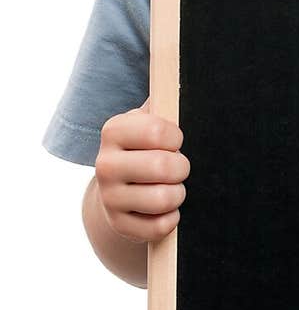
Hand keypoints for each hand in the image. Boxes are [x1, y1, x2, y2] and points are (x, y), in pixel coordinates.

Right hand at [94, 97, 189, 243]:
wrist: (120, 189)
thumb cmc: (146, 148)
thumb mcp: (149, 121)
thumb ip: (164, 103)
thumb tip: (183, 82)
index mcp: (114, 131)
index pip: (159, 131)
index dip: (176, 138)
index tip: (174, 141)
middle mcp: (104, 164)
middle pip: (164, 167)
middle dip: (182, 168)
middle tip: (179, 168)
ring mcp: (109, 197)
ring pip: (163, 199)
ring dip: (178, 194)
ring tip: (172, 188)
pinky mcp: (118, 225)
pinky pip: (159, 226)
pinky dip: (171, 219)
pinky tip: (165, 209)